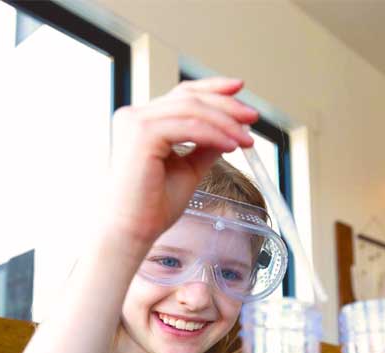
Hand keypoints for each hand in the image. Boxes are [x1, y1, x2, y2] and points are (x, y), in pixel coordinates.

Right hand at [102, 77, 258, 251]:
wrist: (132, 231)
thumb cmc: (152, 207)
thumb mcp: (188, 170)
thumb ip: (205, 147)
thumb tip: (232, 130)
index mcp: (141, 122)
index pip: (181, 95)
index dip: (212, 89)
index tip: (239, 90)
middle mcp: (134, 116)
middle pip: (189, 97)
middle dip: (226, 105)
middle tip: (252, 117)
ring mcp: (136, 122)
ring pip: (192, 110)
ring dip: (225, 122)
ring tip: (246, 139)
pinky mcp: (142, 134)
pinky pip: (189, 127)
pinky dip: (215, 134)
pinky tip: (232, 146)